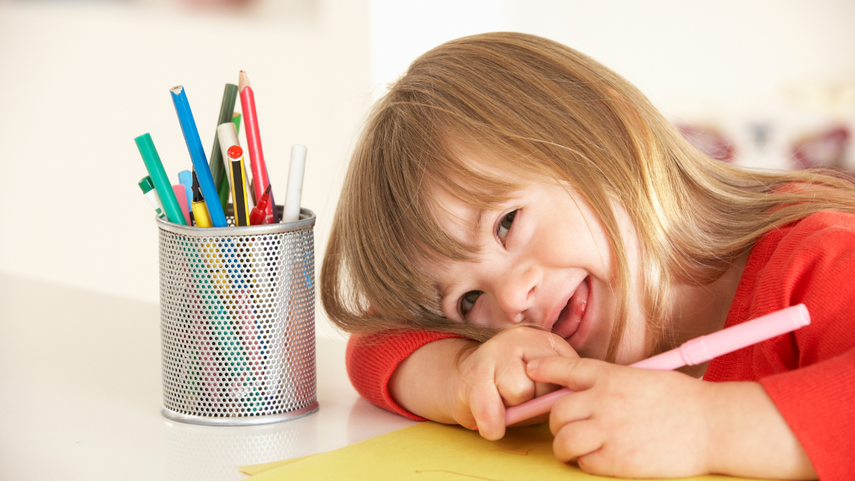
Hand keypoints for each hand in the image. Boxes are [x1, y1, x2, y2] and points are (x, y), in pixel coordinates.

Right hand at [451, 327, 577, 440]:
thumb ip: (558, 387)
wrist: (460, 381)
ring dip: (512, 409)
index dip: (558, 393)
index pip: (568, 370)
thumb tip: (565, 402)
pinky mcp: (474, 375)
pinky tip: (490, 420)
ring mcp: (494, 352)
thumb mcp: (540, 382)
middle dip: (534, 401)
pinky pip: (493, 412)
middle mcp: (519, 338)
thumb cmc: (507, 388)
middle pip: (545, 382)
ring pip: (521, 392)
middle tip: (516, 398)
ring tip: (501, 402)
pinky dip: (493, 426)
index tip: (543, 396)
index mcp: (541, 339)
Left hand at [527, 357, 817, 478]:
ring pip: (563, 440)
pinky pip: (584, 463)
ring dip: (565, 447)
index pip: (566, 369)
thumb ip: (612, 384)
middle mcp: (604, 400)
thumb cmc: (683, 402)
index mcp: (612, 376)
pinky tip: (602, 459)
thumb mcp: (644, 379)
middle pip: (557, 411)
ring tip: (577, 449)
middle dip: (557, 423)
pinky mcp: (617, 459)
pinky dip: (587, 463)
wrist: (714, 426)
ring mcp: (609, 430)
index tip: (530, 368)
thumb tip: (587, 393)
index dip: (543, 367)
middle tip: (567, 429)